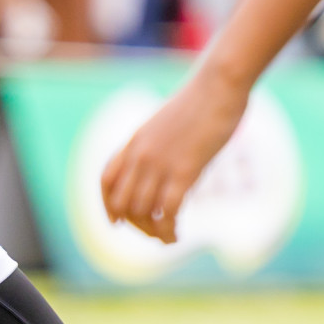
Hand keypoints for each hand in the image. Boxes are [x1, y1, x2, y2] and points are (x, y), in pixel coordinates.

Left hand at [100, 62, 250, 242]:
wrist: (217, 85)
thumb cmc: (201, 102)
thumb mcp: (168, 124)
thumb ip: (159, 144)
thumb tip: (163, 162)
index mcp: (135, 140)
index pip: (106, 179)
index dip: (107, 205)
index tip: (116, 222)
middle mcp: (141, 154)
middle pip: (121, 202)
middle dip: (134, 223)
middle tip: (153, 230)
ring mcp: (160, 163)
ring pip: (142, 211)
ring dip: (152, 232)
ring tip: (168, 237)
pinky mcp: (184, 171)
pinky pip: (167, 213)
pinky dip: (168, 231)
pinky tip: (177, 235)